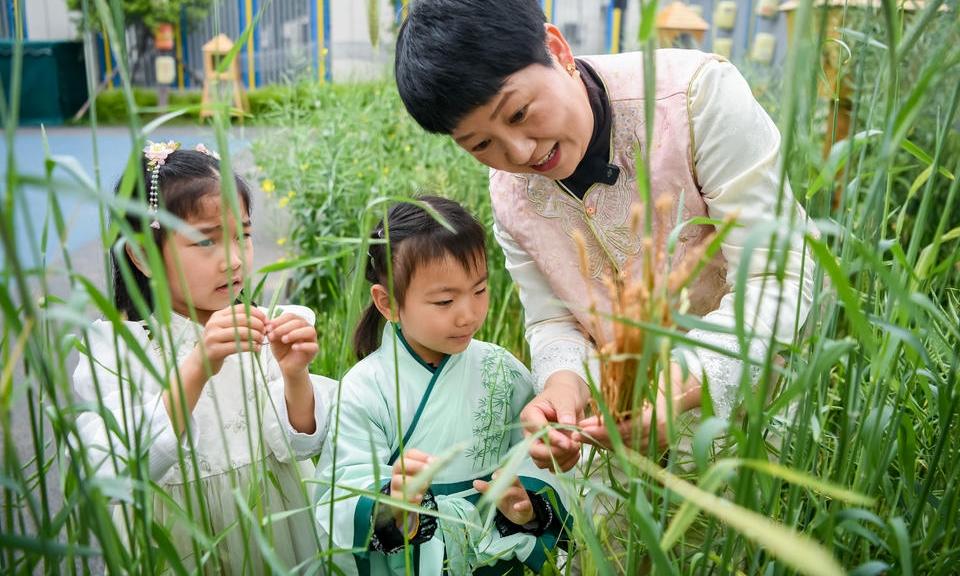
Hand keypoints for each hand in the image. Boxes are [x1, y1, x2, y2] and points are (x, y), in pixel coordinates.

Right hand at [198, 305, 266, 374]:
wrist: (201, 361)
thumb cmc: (219, 344)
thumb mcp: (226, 329)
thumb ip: (241, 322)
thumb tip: (264, 319)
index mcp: (218, 315)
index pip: (242, 308)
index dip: (257, 313)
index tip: (266, 320)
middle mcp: (214, 323)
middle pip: (243, 319)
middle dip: (258, 325)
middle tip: (265, 332)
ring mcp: (213, 336)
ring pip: (242, 332)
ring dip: (256, 336)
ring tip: (261, 340)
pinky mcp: (215, 350)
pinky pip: (238, 346)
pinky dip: (251, 346)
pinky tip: (257, 348)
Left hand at [265, 312, 318, 376]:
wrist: (286, 365)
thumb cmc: (282, 349)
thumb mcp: (274, 339)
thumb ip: (272, 331)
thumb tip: (267, 323)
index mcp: (297, 322)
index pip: (290, 316)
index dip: (279, 320)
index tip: (268, 327)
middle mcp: (307, 328)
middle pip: (299, 322)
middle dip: (284, 327)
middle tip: (273, 335)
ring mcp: (312, 339)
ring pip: (310, 331)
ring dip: (295, 333)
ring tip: (284, 340)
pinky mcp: (314, 350)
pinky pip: (313, 346)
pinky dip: (303, 346)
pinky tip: (294, 347)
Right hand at [390, 449, 435, 529]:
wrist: (411, 497)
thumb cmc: (418, 480)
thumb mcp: (425, 472)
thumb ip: (431, 466)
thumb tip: (438, 461)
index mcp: (405, 461)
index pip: (410, 454)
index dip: (421, 456)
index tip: (432, 460)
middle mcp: (398, 471)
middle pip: (401, 465)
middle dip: (415, 466)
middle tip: (427, 469)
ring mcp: (394, 484)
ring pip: (398, 481)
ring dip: (411, 482)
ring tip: (424, 485)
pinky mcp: (394, 497)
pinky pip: (399, 496)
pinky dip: (409, 497)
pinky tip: (418, 497)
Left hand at [473, 469, 533, 525]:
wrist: (521, 515)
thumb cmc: (509, 503)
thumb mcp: (497, 496)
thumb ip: (487, 489)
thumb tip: (475, 482)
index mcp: (510, 483)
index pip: (506, 474)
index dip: (500, 473)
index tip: (493, 476)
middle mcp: (517, 488)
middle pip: (513, 479)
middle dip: (505, 479)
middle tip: (496, 480)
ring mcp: (522, 497)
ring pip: (518, 491)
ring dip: (510, 492)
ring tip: (502, 495)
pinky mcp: (526, 507)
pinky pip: (526, 505)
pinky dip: (521, 505)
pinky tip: (516, 507)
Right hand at [520, 371, 587, 471]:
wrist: (568, 399)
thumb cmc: (564, 395)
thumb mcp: (566, 398)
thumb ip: (566, 411)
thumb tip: (567, 424)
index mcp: (530, 415)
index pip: (537, 431)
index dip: (553, 439)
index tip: (569, 442)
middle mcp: (530, 432)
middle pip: (534, 451)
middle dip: (555, 453)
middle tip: (573, 446)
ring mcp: (538, 444)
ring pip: (543, 462)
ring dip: (561, 460)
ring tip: (576, 448)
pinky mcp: (547, 452)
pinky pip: (553, 466)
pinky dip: (565, 464)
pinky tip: (576, 454)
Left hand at [574, 363, 700, 451]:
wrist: (686, 389)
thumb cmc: (665, 375)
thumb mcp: (648, 368)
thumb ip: (627, 362)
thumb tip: (603, 350)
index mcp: (660, 415)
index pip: (627, 428)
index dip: (604, 429)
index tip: (584, 427)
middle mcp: (660, 433)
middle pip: (623, 441)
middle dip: (597, 437)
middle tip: (575, 433)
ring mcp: (659, 442)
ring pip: (625, 448)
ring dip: (602, 443)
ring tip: (582, 435)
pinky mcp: (656, 447)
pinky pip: (630, 450)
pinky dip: (613, 444)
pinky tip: (597, 438)